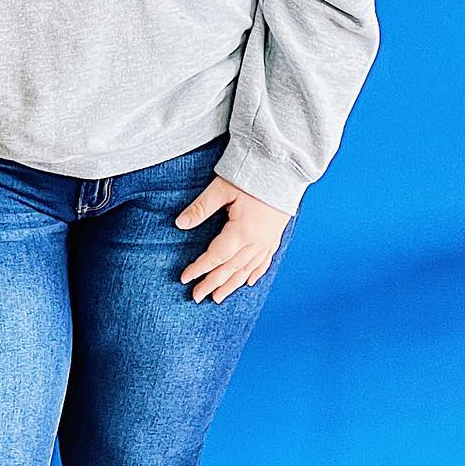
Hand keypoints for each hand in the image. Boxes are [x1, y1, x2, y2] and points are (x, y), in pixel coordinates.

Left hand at [175, 175, 291, 303]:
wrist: (284, 168)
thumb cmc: (251, 174)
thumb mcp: (221, 188)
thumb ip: (201, 208)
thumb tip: (179, 224)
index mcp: (242, 232)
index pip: (216, 256)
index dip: (199, 268)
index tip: (185, 279)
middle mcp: (256, 242)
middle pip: (230, 268)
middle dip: (212, 283)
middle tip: (196, 296)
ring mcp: (268, 241)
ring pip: (247, 270)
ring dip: (231, 284)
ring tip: (217, 298)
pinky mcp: (275, 236)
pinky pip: (264, 262)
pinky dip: (255, 274)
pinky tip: (249, 282)